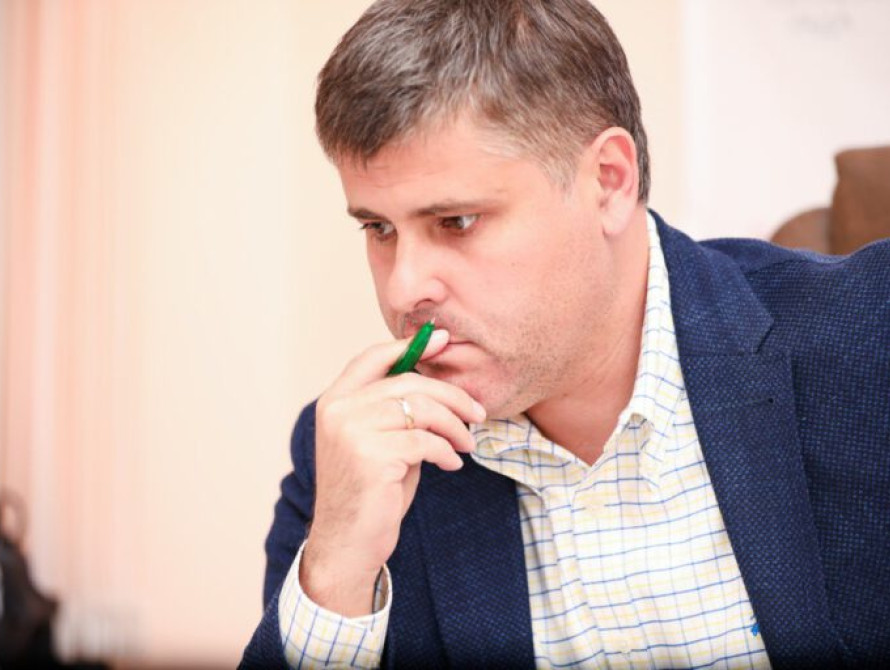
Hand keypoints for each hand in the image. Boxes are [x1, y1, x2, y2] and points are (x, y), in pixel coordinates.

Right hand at [300, 329, 485, 615]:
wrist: (347, 544)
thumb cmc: (370, 491)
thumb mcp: (378, 440)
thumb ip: (395, 408)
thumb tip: (436, 372)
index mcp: (334, 401)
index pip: (373, 357)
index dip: (409, 344)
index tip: (443, 339)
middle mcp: (338, 411)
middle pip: (408, 381)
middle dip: (452, 395)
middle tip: (478, 413)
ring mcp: (351, 432)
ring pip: (421, 409)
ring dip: (455, 427)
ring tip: (466, 445)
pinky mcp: (371, 457)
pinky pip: (426, 441)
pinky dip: (447, 452)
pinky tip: (451, 465)